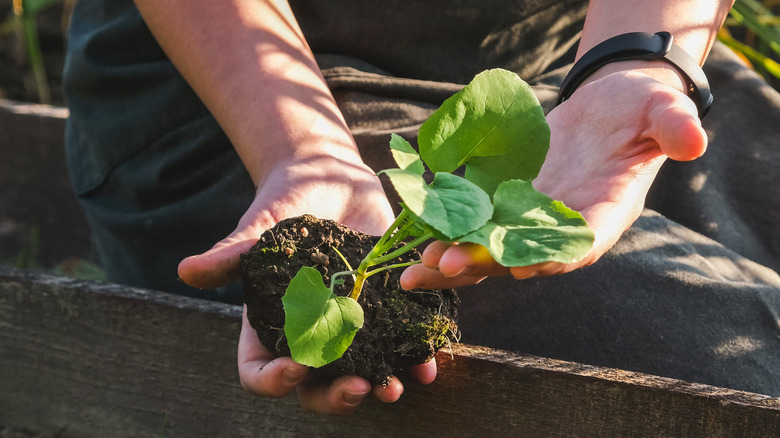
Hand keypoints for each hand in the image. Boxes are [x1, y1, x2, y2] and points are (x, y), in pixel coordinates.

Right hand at [178, 151, 436, 412]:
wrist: (331, 178)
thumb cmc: (285, 204)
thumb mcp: (260, 227)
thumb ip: (231, 253)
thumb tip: (187, 270)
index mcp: (271, 326)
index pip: (260, 372)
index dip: (274, 380)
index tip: (297, 367)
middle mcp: (312, 337)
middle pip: (315, 387)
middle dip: (335, 396)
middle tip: (358, 388)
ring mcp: (352, 327)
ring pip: (362, 375)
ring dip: (380, 386)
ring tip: (396, 385)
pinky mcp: (387, 310)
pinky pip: (399, 345)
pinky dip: (413, 357)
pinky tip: (427, 359)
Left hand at [401, 63, 707, 288]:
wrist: (606, 107)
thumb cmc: (638, 109)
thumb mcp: (660, 110)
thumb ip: (672, 127)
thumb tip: (694, 141)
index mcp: (606, 212)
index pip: (583, 241)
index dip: (556, 255)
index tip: (527, 265)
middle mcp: (564, 226)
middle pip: (523, 254)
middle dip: (485, 261)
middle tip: (446, 264)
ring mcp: (531, 220)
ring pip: (490, 251)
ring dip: (454, 262)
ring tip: (414, 273)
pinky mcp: (506, 206)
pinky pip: (473, 227)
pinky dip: (444, 236)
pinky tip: (412, 247)